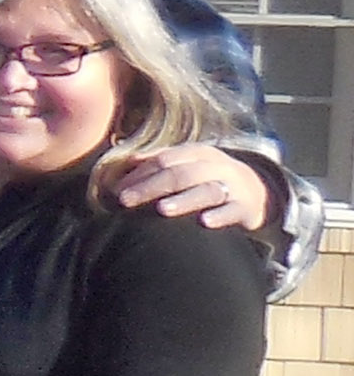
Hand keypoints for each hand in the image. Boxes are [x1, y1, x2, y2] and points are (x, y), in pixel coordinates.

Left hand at [114, 143, 278, 235]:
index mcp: (198, 153)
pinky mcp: (246, 207)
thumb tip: (124, 164)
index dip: (139, 174)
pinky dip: (220, 215)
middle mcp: (216, 166)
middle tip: (126, 201)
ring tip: (162, 209)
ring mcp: (233, 186)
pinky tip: (204, 222)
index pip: (164, 160)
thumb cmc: (208, 180)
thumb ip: (159, 164)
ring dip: (184, 199)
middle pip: (180, 174)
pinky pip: (233, 210)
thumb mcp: (188, 166)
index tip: (117, 190)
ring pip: (207, 190)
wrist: (257, 192)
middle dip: (151, 187)